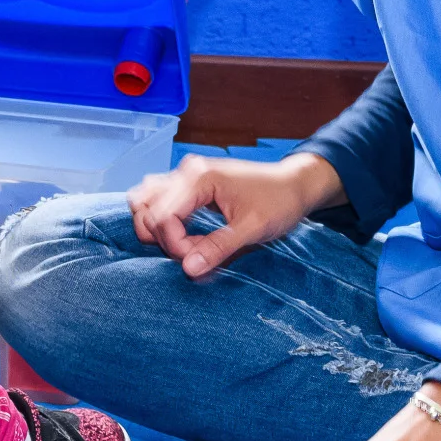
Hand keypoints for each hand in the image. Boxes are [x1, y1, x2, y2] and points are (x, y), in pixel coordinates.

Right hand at [125, 152, 343, 277]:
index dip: (175, 245)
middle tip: (193, 254)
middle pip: (147, 208)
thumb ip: (218, 248)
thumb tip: (188, 269)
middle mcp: (186, 171)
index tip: (197, 261)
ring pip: (145, 201)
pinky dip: (162, 220)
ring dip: (156, 228)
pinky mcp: (188, 183)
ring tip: (184, 245)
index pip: (162, 216)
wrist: (295, 184)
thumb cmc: (279, 202)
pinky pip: (157, 199)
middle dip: (165, 239)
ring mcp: (185, 175)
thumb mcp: (253, 228)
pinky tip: (183, 235)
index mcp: (199, 177)